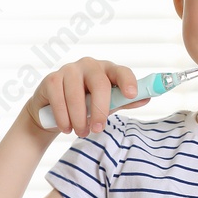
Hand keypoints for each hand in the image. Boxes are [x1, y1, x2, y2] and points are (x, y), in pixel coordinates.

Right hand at [31, 57, 149, 136]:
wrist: (52, 110)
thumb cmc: (85, 104)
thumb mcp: (107, 104)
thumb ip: (123, 101)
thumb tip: (146, 99)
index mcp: (107, 70)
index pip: (121, 71)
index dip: (128, 81)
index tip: (131, 95)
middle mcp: (89, 65)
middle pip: (99, 84)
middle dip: (99, 110)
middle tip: (97, 129)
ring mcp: (69, 70)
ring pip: (76, 95)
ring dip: (79, 118)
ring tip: (81, 132)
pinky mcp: (51, 79)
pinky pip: (59, 100)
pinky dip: (63, 118)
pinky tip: (66, 127)